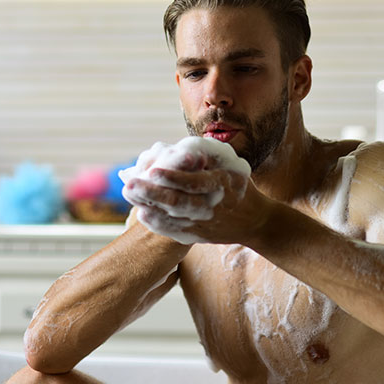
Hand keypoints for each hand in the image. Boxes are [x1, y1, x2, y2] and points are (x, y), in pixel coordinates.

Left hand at [120, 137, 264, 244]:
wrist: (254, 221)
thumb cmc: (237, 184)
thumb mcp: (231, 163)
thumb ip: (208, 153)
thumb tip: (182, 148)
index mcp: (222, 184)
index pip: (194, 182)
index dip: (172, 177)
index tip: (152, 170)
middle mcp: (212, 206)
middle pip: (178, 202)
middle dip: (152, 193)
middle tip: (130, 184)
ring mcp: (203, 223)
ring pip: (173, 217)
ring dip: (149, 206)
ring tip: (130, 194)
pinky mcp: (197, 235)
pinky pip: (174, 231)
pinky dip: (157, 223)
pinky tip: (142, 213)